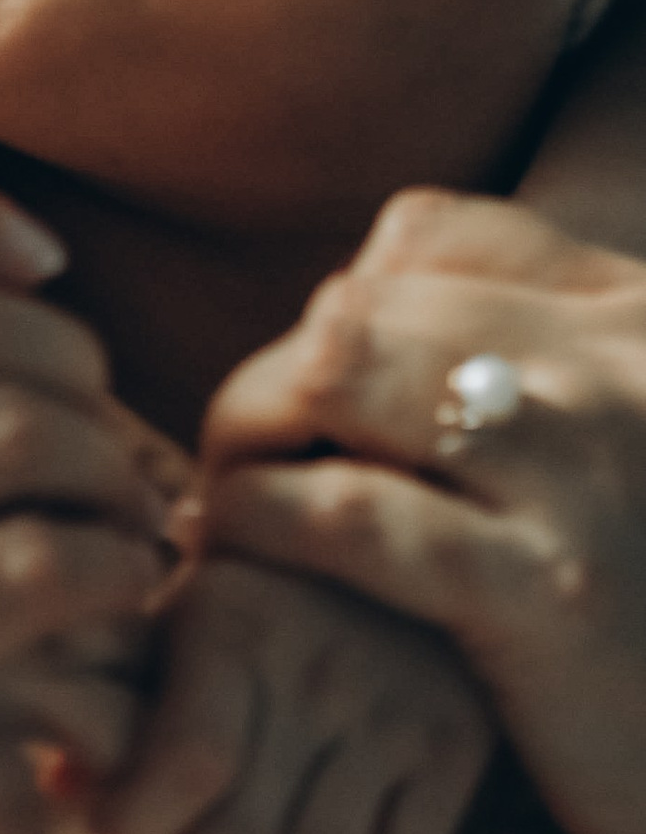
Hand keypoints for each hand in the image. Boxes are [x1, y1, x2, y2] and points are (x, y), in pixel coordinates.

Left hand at [93, 551, 491, 833]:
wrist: (383, 533)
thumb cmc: (239, 591)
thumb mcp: (167, 610)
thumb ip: (107, 690)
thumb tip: (58, 789)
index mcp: (231, 617)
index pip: (189, 762)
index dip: (139, 827)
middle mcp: (317, 662)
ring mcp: (394, 710)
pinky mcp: (452, 750)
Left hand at [202, 189, 645, 833]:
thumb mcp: (622, 451)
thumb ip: (525, 376)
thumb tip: (339, 329)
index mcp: (627, 320)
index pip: (423, 238)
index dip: (335, 314)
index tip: (310, 403)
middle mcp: (610, 370)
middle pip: (359, 305)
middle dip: (270, 380)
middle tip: (241, 464)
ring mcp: (579, 473)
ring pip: (337, 372)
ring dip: (243, 433)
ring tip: (227, 506)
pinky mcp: (549, 595)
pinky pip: (350, 514)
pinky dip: (260, 516)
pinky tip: (239, 545)